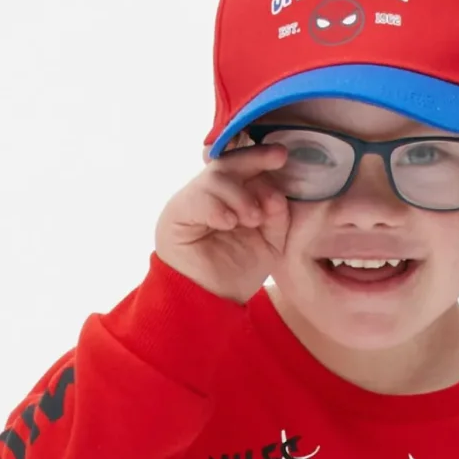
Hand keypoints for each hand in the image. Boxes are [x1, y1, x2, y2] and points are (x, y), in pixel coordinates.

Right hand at [154, 144, 291, 303]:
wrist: (211, 301)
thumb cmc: (237, 272)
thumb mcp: (270, 243)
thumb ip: (277, 216)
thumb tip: (278, 194)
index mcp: (232, 197)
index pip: (245, 168)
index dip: (262, 159)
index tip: (283, 156)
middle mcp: (210, 195)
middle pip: (230, 163)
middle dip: (256, 158)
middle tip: (278, 158)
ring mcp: (191, 201)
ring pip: (216, 178)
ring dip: (240, 194)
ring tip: (252, 218)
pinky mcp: (176, 215)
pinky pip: (197, 199)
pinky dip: (217, 207)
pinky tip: (228, 222)